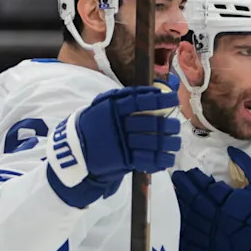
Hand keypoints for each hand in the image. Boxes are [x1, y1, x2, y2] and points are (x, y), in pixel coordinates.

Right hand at [46, 86, 180, 207]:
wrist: (74, 152)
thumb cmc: (94, 126)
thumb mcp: (102, 107)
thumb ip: (125, 98)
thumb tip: (155, 89)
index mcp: (113, 108)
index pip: (140, 101)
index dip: (159, 100)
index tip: (173, 99)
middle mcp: (118, 124)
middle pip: (150, 122)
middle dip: (168, 125)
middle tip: (176, 126)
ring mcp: (121, 143)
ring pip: (152, 141)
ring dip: (169, 142)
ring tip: (176, 142)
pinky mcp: (123, 160)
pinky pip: (147, 159)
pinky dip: (161, 159)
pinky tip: (168, 158)